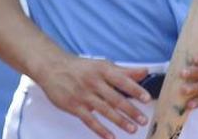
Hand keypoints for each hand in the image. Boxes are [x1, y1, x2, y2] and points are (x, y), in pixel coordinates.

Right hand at [35, 55, 150, 138]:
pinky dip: (100, 129)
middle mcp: (92, 82)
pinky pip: (89, 120)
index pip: (121, 80)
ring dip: (119, 121)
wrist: (51, 67)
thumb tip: (145, 71)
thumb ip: (124, 71)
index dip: (134, 89)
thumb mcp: (101, 65)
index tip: (146, 98)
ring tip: (132, 129)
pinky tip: (110, 137)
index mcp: (101, 70)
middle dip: (130, 110)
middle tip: (143, 120)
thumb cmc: (80, 68)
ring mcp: (82, 94)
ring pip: (103, 110)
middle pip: (114, 98)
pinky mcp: (73, 105)